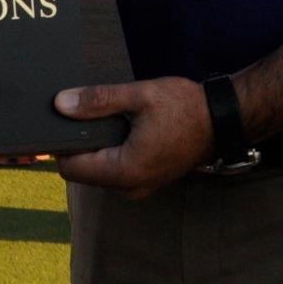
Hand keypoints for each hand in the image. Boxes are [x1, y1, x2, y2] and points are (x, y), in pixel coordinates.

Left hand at [54, 76, 213, 197]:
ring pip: (99, 171)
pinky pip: (115, 171)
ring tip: (108, 117)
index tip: (63, 120)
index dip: (62, 144)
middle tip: (86, 112)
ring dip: (97, 147)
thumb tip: (61, 104)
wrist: (222, 120)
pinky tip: (121, 127)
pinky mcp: (146, 180)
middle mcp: (129, 187)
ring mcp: (139, 187)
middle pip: (83, 171)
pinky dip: (111, 152)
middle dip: (79, 144)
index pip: (71, 168)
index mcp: (125, 170)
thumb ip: (98, 100)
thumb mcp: (139, 96)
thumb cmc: (185, 107)